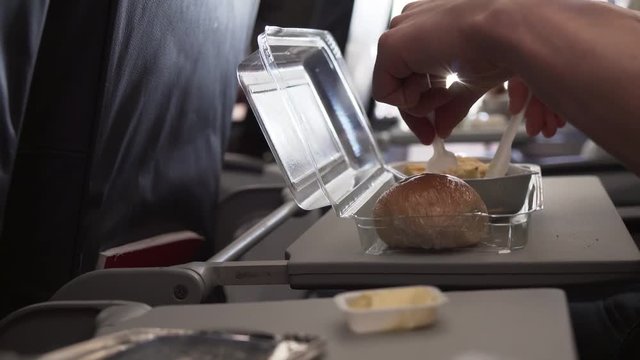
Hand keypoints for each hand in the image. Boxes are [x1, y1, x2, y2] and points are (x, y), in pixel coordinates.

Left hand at [372, 0, 563, 142]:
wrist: (509, 30)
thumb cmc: (503, 44)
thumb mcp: (473, 80)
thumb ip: (453, 104)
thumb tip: (442, 128)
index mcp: (430, 26)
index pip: (414, 72)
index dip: (424, 104)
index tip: (435, 128)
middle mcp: (411, 25)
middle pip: (401, 83)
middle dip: (419, 113)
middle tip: (432, 135)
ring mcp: (399, 32)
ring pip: (393, 88)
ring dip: (421, 104)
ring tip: (448, 95)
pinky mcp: (390, 45)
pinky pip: (383, 91)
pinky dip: (409, 103)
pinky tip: (437, 91)